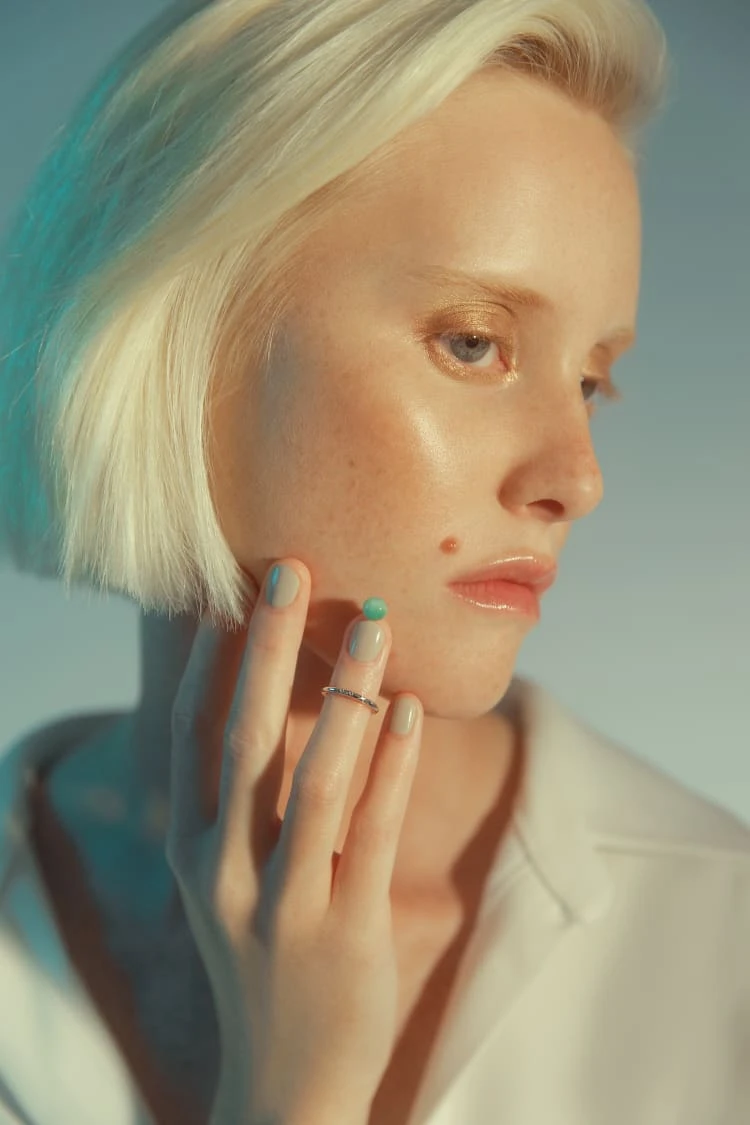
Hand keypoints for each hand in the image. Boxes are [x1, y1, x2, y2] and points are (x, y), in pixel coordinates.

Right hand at [166, 560, 422, 1124]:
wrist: (283, 1084)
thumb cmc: (262, 964)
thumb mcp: (230, 888)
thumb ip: (244, 811)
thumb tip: (278, 715)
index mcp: (194, 853)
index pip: (191, 741)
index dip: (207, 665)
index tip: (226, 597)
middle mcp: (227, 871)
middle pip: (246, 739)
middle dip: (269, 649)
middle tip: (291, 572)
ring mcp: (285, 903)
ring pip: (316, 777)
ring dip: (346, 693)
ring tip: (373, 625)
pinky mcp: (347, 927)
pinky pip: (373, 828)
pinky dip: (395, 763)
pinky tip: (413, 711)